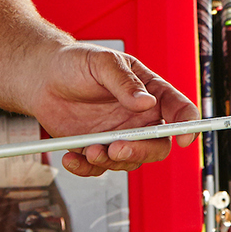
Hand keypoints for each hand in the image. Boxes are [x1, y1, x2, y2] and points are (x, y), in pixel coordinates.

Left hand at [29, 43, 199, 176]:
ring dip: (111, 160)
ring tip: (89, 149)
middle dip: (141, 150)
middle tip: (117, 147)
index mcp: (150, 92)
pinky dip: (87, 168)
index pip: (178, 109)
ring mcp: (118, 135)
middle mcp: (138, 118)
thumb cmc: (76, 63)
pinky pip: (100, 168)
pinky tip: (72, 158)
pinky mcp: (96, 149)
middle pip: (158, 145)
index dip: (187, 124)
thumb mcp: (102, 63)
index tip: (185, 138)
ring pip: (129, 161)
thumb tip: (145, 102)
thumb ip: (124, 82)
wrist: (43, 77)